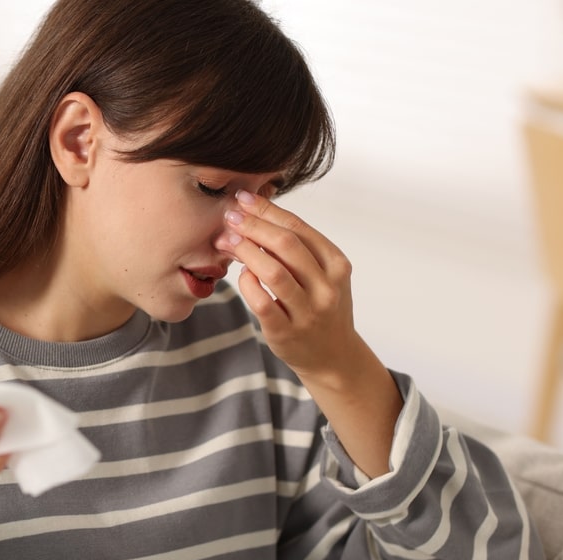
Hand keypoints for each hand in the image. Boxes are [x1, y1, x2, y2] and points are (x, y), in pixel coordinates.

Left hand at [215, 189, 358, 389]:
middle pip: (286, 245)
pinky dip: (246, 283)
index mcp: (336, 265)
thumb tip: (254, 211)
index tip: (243, 199)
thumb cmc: (321, 306)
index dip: (267, 210)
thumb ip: (297, 248)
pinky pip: (261, 301)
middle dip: (253, 226)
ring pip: (273, 272)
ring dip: (245, 251)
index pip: (299, 227)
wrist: (333, 356)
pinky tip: (241, 274)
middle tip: (229, 217)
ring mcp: (308, 312)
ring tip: (226, 241)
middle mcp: (326, 287)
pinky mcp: (286, 332)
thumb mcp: (322, 274)